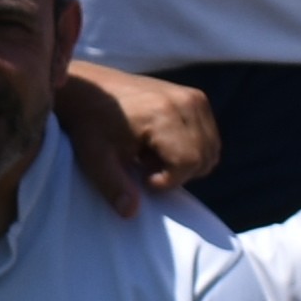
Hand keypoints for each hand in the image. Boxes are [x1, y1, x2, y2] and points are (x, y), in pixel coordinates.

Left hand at [67, 65, 218, 203]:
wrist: (90, 88)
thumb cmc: (91, 123)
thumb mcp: (95, 157)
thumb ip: (114, 186)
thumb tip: (130, 212)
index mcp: (163, 114)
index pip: (189, 162)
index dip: (168, 180)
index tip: (142, 176)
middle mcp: (186, 102)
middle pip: (204, 158)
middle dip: (178, 172)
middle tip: (144, 165)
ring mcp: (194, 98)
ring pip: (210, 150)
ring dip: (185, 162)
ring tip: (151, 154)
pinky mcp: (196, 98)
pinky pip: (209, 137)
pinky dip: (191, 148)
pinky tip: (160, 144)